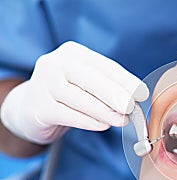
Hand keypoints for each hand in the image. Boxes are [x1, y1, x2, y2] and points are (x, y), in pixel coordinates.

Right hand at [1, 41, 148, 143]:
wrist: (30, 109)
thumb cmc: (67, 95)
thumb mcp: (86, 84)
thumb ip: (108, 87)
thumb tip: (135, 99)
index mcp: (72, 53)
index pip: (104, 66)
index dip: (125, 80)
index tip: (142, 93)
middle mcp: (54, 64)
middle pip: (91, 80)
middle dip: (115, 94)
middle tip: (131, 107)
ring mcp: (42, 84)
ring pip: (80, 99)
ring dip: (105, 112)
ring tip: (122, 120)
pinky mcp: (38, 107)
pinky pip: (68, 115)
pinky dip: (88, 122)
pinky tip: (103, 125)